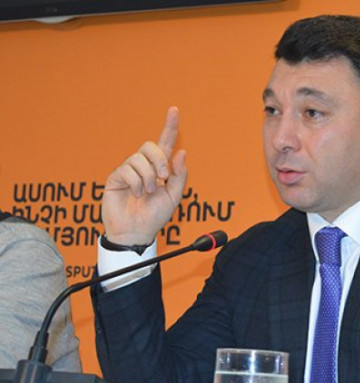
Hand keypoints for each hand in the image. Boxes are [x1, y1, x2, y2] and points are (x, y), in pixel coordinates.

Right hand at [101, 107, 187, 244]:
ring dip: (148, 177)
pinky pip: (128, 170)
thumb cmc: (155, 216)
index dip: (170, 126)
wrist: (137, 232)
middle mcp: (144, 166)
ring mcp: (129, 170)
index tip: (174, 110)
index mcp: (160, 168)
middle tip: (163, 179)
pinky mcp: (116, 177)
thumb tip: (181, 152)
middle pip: (151, 146)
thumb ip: (179, 175)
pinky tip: (135, 195)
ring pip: (139, 158)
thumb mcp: (174, 196)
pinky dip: (136, 183)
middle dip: (160, 160)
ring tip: (147, 193)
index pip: (165, 143)